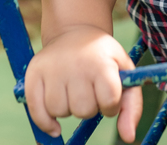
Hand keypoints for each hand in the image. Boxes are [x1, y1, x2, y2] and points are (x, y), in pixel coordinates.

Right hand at [23, 25, 143, 141]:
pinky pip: (36, 111)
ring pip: (59, 111)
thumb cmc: (104, 59)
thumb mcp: (125, 73)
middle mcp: (75, 64)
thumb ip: (132, 106)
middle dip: (89, 108)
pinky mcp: (34, 72)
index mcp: (101, 63)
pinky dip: (45, 122)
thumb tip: (128, 138)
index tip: (108, 94)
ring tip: (72, 93)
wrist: (76, 32)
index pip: (109, 101)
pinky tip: (54, 124)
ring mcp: (52, 68)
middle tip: (89, 91)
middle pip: (82, 110)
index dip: (110, 105)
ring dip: (68, 110)